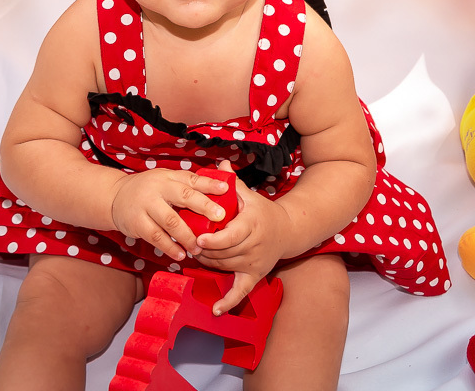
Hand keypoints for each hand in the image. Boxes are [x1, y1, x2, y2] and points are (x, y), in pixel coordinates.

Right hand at [110, 169, 229, 261]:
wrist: (114, 197)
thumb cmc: (148, 190)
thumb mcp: (166, 180)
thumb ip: (187, 185)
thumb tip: (218, 189)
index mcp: (169, 177)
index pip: (192, 179)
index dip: (210, 184)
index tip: (226, 190)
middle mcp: (158, 188)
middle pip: (184, 196)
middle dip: (204, 206)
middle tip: (220, 217)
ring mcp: (146, 205)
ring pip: (171, 221)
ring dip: (187, 236)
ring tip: (199, 247)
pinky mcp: (137, 222)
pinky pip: (156, 237)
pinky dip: (170, 247)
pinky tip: (180, 254)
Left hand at [195, 161, 287, 314]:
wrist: (287, 231)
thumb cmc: (262, 211)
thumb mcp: (249, 196)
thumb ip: (232, 183)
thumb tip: (220, 163)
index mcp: (251, 225)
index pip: (231, 236)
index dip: (213, 240)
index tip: (198, 240)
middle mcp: (254, 246)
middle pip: (223, 254)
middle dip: (203, 252)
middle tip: (186, 245)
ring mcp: (255, 262)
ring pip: (225, 267)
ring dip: (207, 264)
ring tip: (193, 255)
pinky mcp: (255, 275)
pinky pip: (241, 292)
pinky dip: (228, 302)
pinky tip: (216, 310)